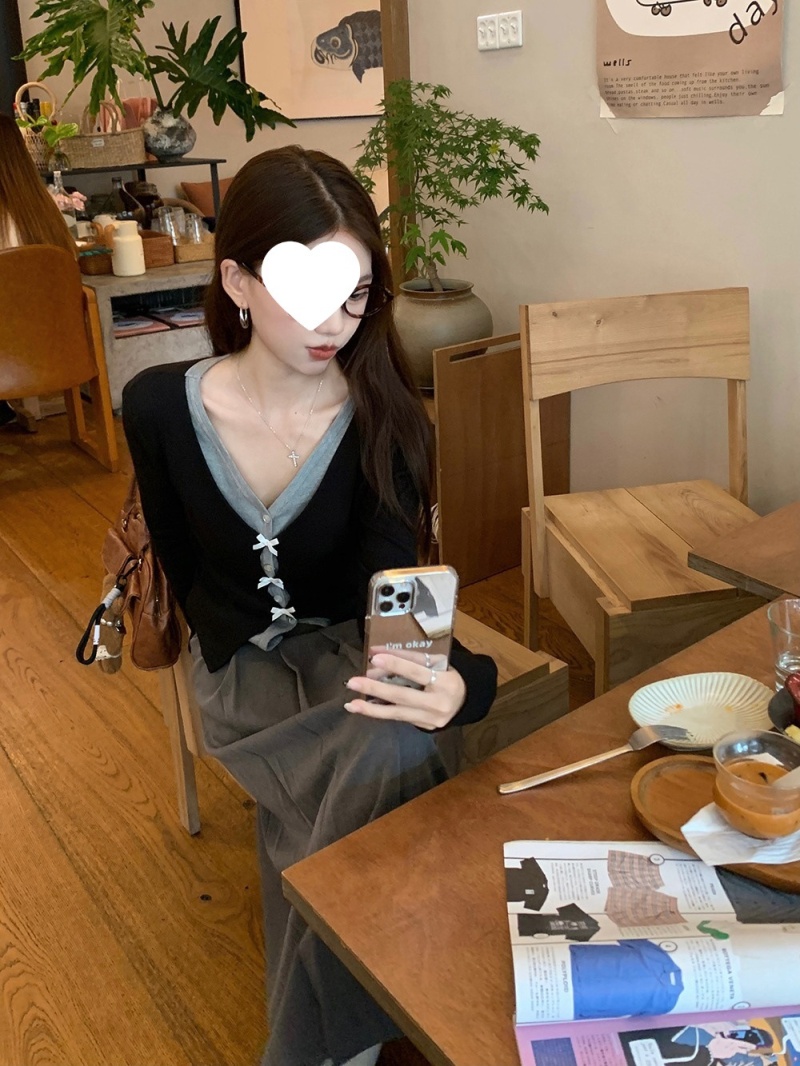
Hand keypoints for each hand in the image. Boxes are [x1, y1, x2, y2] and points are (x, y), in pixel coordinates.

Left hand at [344, 651, 465, 730]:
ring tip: (351, 704)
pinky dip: (380, 713)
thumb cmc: (447, 674)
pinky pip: (399, 718)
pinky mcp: (424, 727)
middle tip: (353, 682)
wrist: (465, 700)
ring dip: (371, 709)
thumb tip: (377, 654)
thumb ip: (410, 658)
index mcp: (446, 681)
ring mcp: (431, 718)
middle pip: (403, 695)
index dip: (396, 664)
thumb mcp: (437, 662)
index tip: (374, 657)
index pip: (417, 671)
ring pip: (397, 712)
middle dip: (376, 688)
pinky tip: (363, 708)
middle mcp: (439, 703)